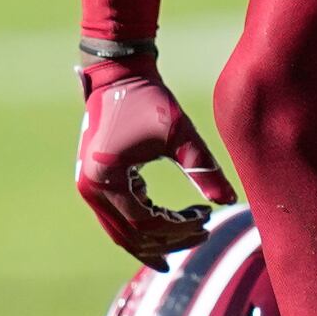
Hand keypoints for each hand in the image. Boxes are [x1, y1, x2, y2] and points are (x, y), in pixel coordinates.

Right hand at [76, 56, 234, 262]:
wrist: (119, 75)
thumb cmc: (149, 100)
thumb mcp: (179, 133)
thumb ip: (204, 168)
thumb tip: (229, 201)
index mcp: (106, 178)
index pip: (144, 224)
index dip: (178, 228)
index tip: (206, 217)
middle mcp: (90, 188)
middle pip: (130, 236)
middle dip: (169, 240)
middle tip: (202, 232)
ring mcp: (88, 187)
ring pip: (121, 232)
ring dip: (155, 240)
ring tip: (188, 235)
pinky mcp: (93, 182)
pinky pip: (116, 217)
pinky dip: (142, 225)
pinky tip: (168, 221)